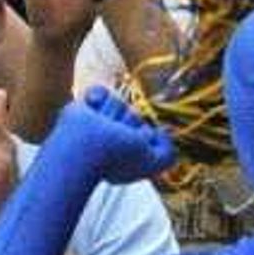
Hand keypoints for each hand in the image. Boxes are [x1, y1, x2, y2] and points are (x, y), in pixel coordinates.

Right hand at [51, 90, 176, 185]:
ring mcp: (98, 122)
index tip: (134, 148)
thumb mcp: (153, 162)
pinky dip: (97, 96)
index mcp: (127, 151)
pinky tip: (93, 105)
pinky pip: (100, 91)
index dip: (144, 137)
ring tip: (101, 127)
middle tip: (115, 137)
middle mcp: (113, 137)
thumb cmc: (119, 156)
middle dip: (128, 123)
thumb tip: (161, 131)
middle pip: (135, 114)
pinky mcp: (85, 107)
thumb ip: (168, 153)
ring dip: (112, 113)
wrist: (87, 146)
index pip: (146, 132)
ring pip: (120, 102)